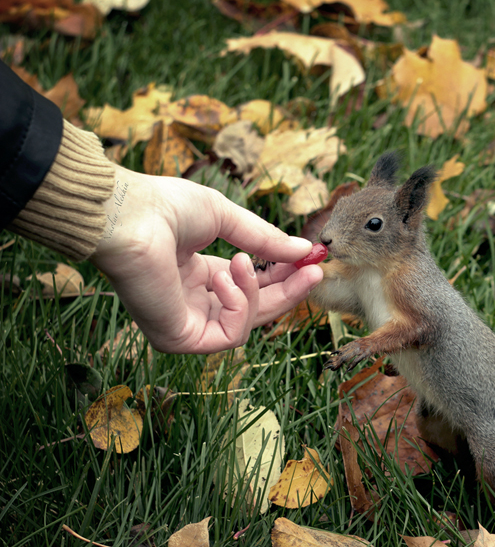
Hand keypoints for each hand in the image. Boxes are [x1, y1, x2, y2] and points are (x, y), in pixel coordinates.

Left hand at [89, 166, 322, 353]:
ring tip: (241, 261)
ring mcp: (183, 324)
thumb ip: (265, 240)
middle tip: (314, 271)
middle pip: (254, 311)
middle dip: (287, 291)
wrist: (128, 214)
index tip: (312, 262)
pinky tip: (224, 277)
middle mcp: (190, 303)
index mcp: (197, 276)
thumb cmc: (164, 207)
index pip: (251, 288)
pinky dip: (237, 306)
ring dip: (255, 293)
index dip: (284, 277)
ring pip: (244, 326)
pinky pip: (229, 336)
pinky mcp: (177, 338)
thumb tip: (306, 251)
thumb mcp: (227, 219)